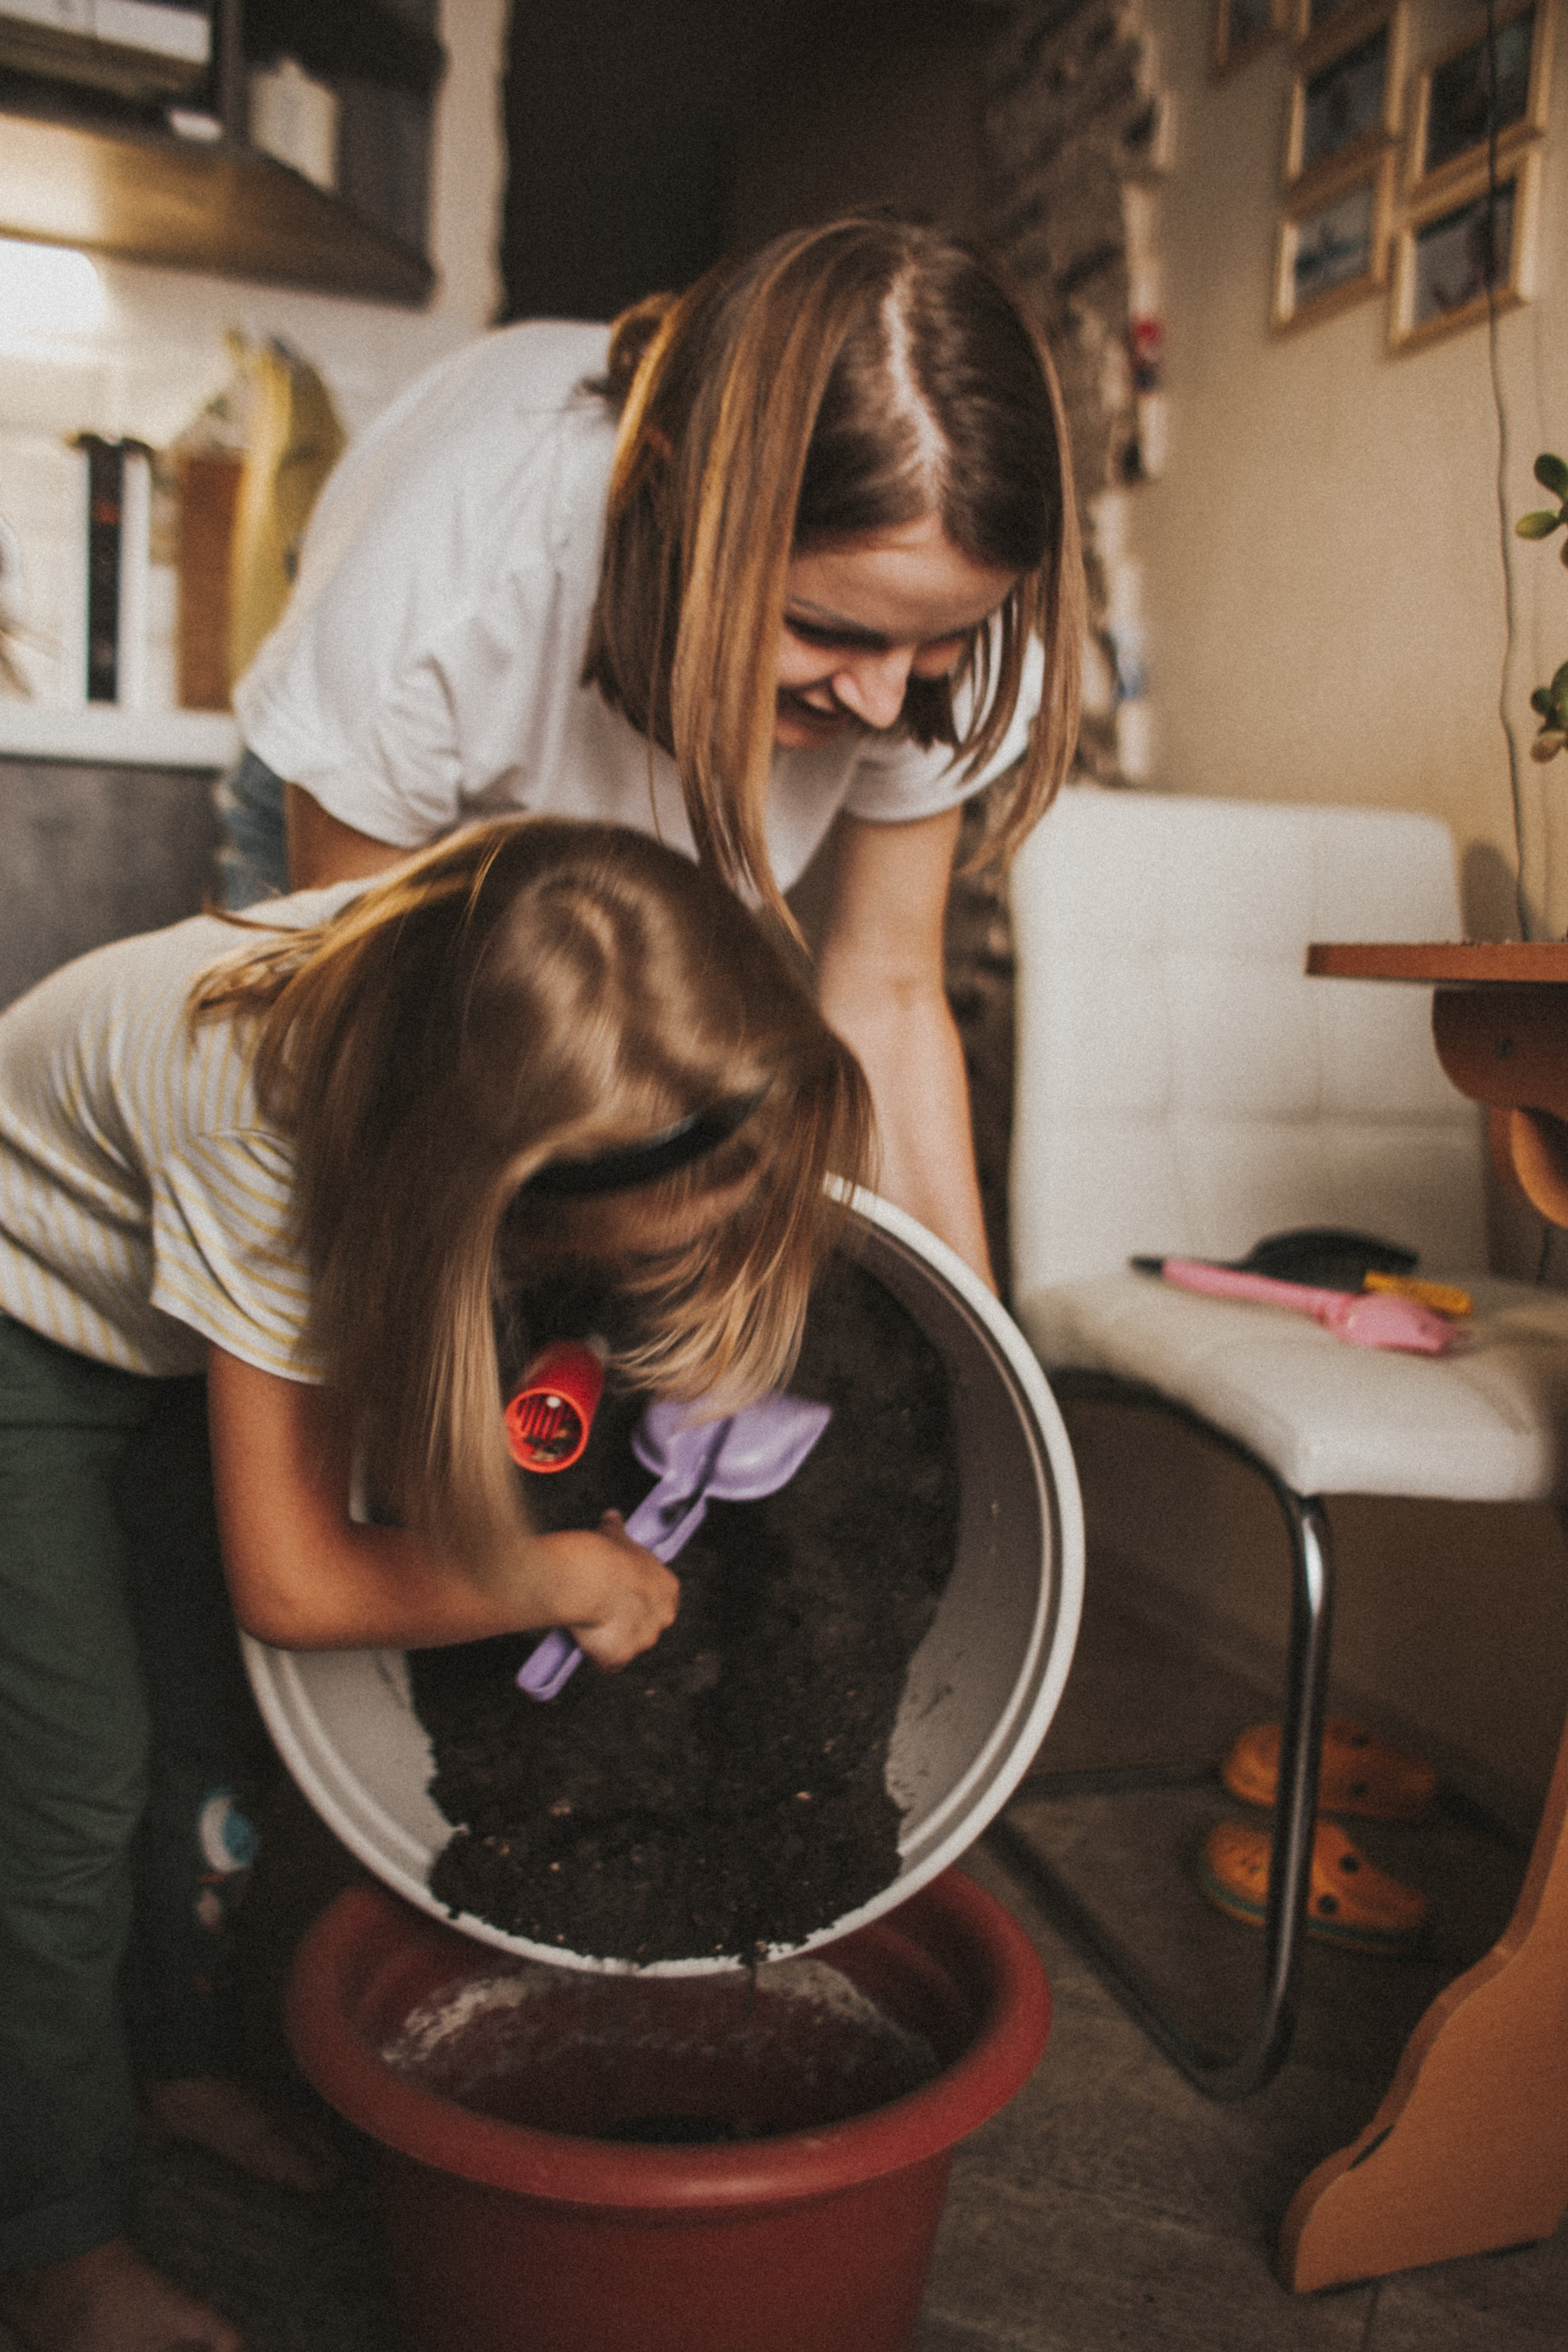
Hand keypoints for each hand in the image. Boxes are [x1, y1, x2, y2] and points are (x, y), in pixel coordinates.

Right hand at [559, 1512, 678, 1670]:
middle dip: (627, 1621)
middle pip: (646, 1626)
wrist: (589, 1579)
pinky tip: (587, 1641)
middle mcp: (663, 1619)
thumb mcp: (614, 1535)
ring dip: (613, 1639)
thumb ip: (617, 1527)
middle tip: (602, 1609)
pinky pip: (611, 1662)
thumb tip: (613, 1516)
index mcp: (668, 1590)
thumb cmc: (605, 1555)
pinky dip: (600, 1655)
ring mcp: (643, 1641)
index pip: (657, 1600)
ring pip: (629, 1646)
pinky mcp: (621, 1658)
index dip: (636, 1598)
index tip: (618, 1593)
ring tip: (590, 1623)